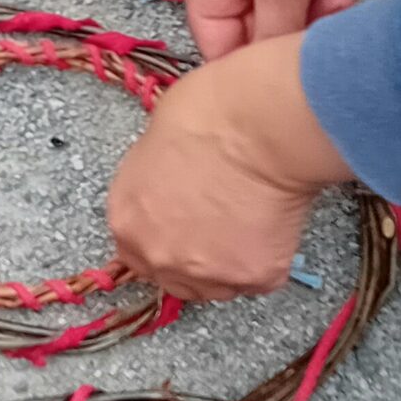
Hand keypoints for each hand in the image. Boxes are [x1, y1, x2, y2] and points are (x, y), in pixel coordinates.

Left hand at [107, 36, 353, 300]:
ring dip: (230, 264)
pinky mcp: (254, 276)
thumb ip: (153, 183)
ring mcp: (206, 272)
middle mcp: (158, 256)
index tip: (184, 229)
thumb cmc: (207, 113)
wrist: (258, 125)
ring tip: (251, 222)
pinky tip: (274, 221)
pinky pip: (261, 278)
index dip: (164, 240)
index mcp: (126, 220)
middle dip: (195, 259)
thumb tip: (172, 186)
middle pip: (175, 279)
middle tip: (221, 228)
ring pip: (218, 287)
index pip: (136, 252)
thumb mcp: (154, 143)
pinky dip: (270, 256)